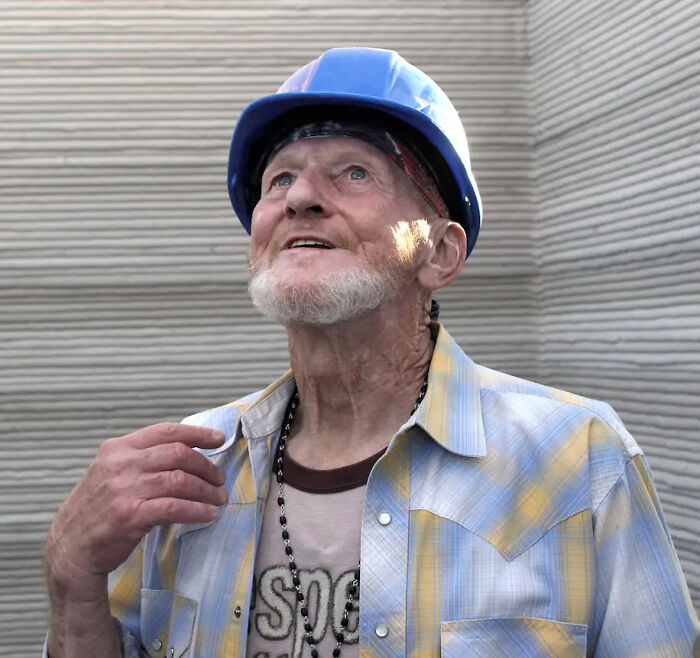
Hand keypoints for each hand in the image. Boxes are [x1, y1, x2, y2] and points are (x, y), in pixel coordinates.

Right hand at [45, 422, 226, 586]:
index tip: (218, 439)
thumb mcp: (111, 472)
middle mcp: (121, 464)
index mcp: (118, 448)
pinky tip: (208, 514)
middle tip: (219, 478)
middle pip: (178, 453)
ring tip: (218, 498)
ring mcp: (124, 489)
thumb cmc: (98, 508)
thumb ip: (141, 459)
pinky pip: (175, 507)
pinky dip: (197, 510)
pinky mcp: (130, 515)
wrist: (69, 547)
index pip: (165, 431)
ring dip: (206, 490)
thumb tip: (188, 452)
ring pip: (180, 480)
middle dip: (205, 465)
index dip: (197, 434)